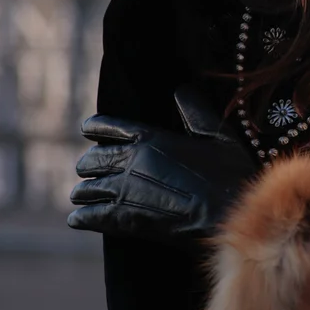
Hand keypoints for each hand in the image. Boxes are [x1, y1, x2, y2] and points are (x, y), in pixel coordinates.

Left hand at [68, 88, 257, 241]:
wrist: (229, 215)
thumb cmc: (229, 175)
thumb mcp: (219, 136)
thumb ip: (196, 111)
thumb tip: (181, 89)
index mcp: (148, 138)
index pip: (105, 127)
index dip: (94, 128)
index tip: (88, 131)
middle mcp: (130, 161)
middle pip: (90, 160)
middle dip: (90, 166)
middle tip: (91, 172)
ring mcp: (124, 191)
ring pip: (85, 189)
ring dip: (85, 193)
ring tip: (86, 197)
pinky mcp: (124, 219)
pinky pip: (89, 216)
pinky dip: (82, 218)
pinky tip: (80, 219)